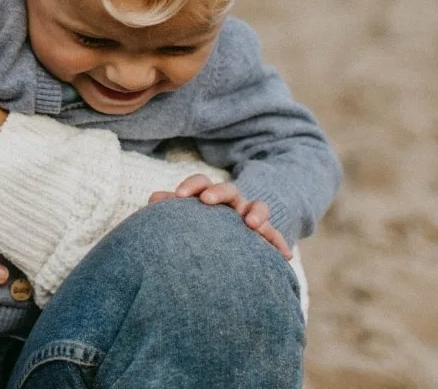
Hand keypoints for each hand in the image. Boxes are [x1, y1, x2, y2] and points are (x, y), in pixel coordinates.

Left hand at [149, 174, 291, 256]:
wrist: (227, 239)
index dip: (191, 185)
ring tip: (250, 224)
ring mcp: (249, 216)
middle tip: (206, 201)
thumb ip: (171, 209)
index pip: (201, 182)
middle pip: (228, 190)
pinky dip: (279, 243)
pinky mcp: (265, 234)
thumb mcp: (187, 216)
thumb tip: (153, 199)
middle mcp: (231, 203)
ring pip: (258, 206)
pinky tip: (284, 255)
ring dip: (256, 212)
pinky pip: (274, 235)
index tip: (179, 196)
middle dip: (218, 192)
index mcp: (209, 196)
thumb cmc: (200, 226)